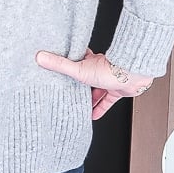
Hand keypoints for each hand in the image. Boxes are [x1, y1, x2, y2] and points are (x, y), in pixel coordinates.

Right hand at [35, 48, 153, 120]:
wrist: (133, 75)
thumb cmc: (109, 69)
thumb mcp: (78, 69)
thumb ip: (59, 65)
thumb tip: (40, 56)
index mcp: (89, 61)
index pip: (76, 61)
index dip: (69, 64)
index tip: (60, 69)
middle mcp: (99, 70)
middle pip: (86, 77)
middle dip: (77, 85)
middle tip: (67, 92)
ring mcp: (109, 80)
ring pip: (96, 90)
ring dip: (89, 98)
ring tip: (77, 106)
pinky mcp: (117, 91)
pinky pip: (106, 101)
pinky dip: (100, 108)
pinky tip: (93, 115)